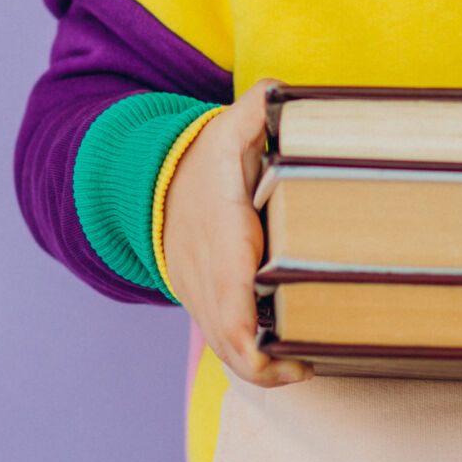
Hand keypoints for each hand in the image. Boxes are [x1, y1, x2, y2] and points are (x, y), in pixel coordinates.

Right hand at [161, 79, 310, 386]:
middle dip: (266, 369)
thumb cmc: (202, 165)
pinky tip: (291, 356)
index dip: (255, 343)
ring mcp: (205, 299)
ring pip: (229, 351)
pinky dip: (254, 360)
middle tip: (309, 365)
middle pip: (231, 344)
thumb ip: (254, 112)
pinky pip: (229, 345)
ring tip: (306, 365)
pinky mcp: (209, 308)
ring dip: (264, 369)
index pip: (231, 305)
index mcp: (222, 243)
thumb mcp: (225, 134)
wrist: (152, 190)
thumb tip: (280, 92)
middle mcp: (209, 281)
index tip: (293, 357)